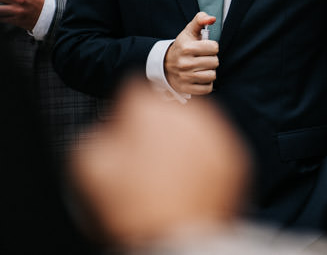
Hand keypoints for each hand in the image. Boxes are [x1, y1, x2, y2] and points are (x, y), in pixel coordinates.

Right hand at [70, 79, 248, 247]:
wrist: (180, 240)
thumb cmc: (133, 206)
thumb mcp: (90, 168)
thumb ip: (95, 134)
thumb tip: (110, 125)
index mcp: (150, 109)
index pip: (133, 87)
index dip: (124, 111)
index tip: (123, 133)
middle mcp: (188, 112)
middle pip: (166, 107)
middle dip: (155, 124)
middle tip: (144, 160)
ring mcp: (217, 133)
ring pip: (193, 125)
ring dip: (181, 139)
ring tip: (167, 175)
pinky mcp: (236, 155)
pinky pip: (213, 148)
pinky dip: (203, 159)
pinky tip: (188, 183)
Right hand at [164, 12, 219, 95]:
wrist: (165, 64)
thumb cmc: (182, 46)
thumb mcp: (189, 31)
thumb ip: (200, 20)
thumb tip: (212, 18)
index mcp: (187, 48)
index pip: (214, 48)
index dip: (212, 47)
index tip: (205, 48)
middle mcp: (185, 63)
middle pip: (214, 62)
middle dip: (212, 59)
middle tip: (204, 58)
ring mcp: (184, 77)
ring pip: (212, 75)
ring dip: (210, 72)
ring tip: (203, 68)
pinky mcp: (185, 89)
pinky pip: (207, 88)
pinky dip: (207, 84)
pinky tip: (201, 78)